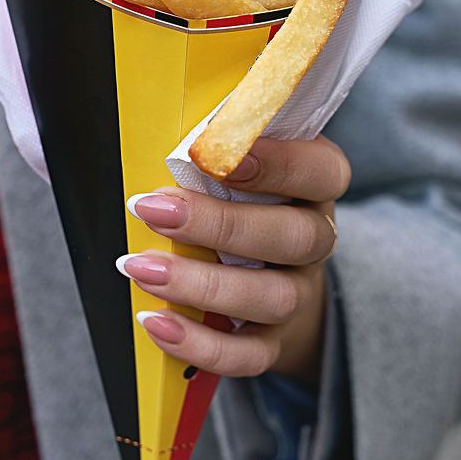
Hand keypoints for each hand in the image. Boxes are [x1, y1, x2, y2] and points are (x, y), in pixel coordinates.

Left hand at [120, 136, 348, 382]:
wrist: (263, 269)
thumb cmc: (232, 193)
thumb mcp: (226, 154)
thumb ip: (204, 131)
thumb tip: (145, 104)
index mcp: (313, 182)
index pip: (322, 171)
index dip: (278, 164)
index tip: (215, 157)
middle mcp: (315, 237)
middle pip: (294, 236)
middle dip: (219, 225)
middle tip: (150, 209)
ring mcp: (298, 292)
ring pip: (272, 297)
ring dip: (201, 284)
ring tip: (138, 267)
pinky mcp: (274, 339)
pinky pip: (250, 354)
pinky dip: (201, 344)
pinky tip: (154, 322)